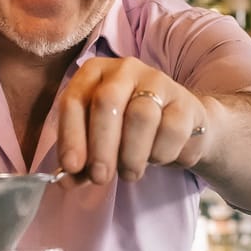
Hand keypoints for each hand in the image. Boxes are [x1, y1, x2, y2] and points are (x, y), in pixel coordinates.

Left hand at [56, 58, 210, 185]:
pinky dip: (161, 154)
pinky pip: (171, 130)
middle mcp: (124, 70)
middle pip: (107, 102)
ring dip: (132, 155)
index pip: (74, 100)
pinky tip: (157, 158)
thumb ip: (81, 161)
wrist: (179, 129)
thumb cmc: (127, 133)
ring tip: (130, 173)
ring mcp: (158, 81)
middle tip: (100, 177)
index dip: (71, 135)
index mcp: (94, 74)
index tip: (71, 167)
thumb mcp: (99, 143)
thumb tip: (65, 180)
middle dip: (101, 145)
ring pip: (141, 116)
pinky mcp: (185, 101)